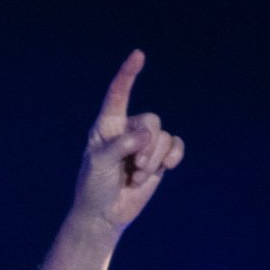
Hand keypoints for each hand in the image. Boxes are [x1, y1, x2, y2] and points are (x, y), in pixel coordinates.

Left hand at [73, 50, 184, 233]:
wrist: (104, 214)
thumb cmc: (94, 187)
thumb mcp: (99, 164)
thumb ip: (121, 145)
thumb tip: (147, 135)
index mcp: (107, 125)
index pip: (118, 95)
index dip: (128, 74)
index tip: (138, 55)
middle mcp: (127, 130)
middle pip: (151, 121)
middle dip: (147, 146)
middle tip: (135, 166)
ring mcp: (145, 144)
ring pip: (164, 136)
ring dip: (154, 159)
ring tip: (137, 176)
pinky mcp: (158, 158)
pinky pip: (175, 146)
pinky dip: (173, 156)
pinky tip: (167, 167)